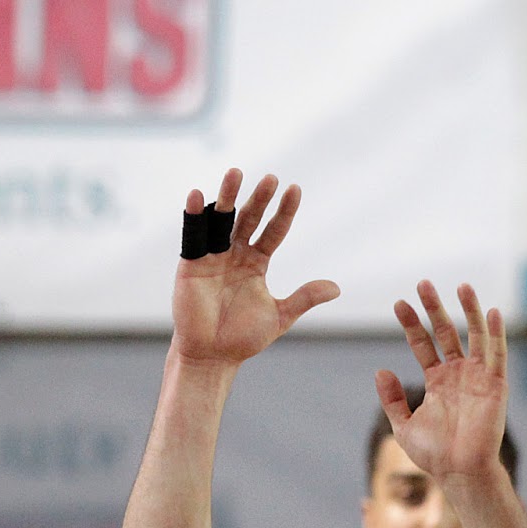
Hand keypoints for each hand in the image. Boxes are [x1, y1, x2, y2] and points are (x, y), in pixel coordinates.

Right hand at [171, 168, 339, 367]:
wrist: (213, 355)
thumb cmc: (243, 338)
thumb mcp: (280, 316)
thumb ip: (304, 298)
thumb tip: (336, 288)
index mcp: (256, 264)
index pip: (273, 231)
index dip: (284, 212)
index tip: (295, 189)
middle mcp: (235, 254)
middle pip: (249, 219)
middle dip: (259, 199)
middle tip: (271, 178)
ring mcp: (212, 257)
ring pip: (221, 220)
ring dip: (227, 196)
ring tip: (236, 172)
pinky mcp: (190, 264)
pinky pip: (193, 235)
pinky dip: (194, 215)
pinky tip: (198, 195)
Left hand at [375, 281, 507, 485]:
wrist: (461, 472)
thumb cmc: (435, 456)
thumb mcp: (404, 426)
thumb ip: (392, 399)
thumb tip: (379, 370)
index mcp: (438, 382)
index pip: (424, 344)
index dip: (412, 324)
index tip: (398, 304)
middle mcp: (458, 375)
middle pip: (447, 332)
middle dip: (435, 308)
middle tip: (422, 283)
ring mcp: (478, 378)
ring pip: (475, 336)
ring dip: (469, 310)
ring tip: (461, 285)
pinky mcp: (496, 385)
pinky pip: (497, 354)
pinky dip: (496, 333)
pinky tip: (492, 312)